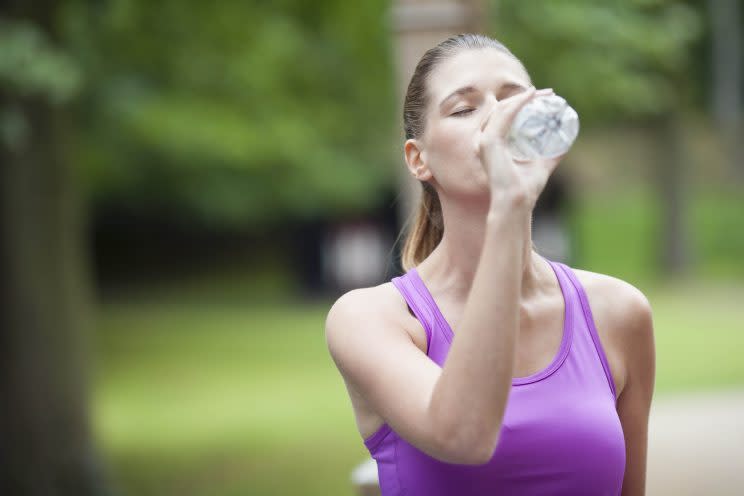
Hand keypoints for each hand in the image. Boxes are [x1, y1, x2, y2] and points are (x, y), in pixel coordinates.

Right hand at [477, 86, 564, 209]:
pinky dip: (518, 103)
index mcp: (494, 146)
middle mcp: (486, 141)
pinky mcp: (490, 142)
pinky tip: (530, 96)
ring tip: (542, 93)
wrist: (517, 201)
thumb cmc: (526, 189)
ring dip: (523, 97)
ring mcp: (485, 141)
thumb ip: (551, 155)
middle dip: (524, 98)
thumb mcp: (541, 166)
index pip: (505, 118)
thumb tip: (565, 144)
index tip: (542, 99)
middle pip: (504, 110)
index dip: (522, 104)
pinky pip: (504, 115)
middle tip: (548, 93)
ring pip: (503, 109)